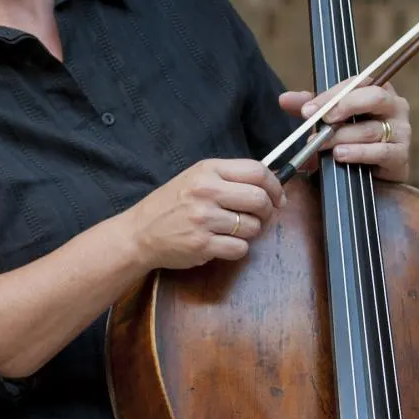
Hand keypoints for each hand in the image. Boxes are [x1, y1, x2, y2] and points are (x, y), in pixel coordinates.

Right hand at [123, 158, 286, 268]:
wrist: (140, 232)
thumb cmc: (171, 205)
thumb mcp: (196, 178)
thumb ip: (229, 178)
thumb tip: (270, 186)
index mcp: (208, 170)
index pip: (257, 171)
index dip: (275, 186)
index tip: (278, 197)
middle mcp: (206, 191)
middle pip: (260, 199)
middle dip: (268, 211)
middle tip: (261, 217)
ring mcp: (204, 218)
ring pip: (253, 226)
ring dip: (251, 232)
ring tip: (233, 230)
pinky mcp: (203, 244)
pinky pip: (240, 248)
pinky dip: (237, 248)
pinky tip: (223, 243)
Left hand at [279, 81, 411, 181]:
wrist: (368, 176)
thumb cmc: (351, 140)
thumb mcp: (329, 121)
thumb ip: (311, 108)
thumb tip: (284, 99)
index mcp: (378, 90)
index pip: (357, 83)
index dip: (332, 95)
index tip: (308, 110)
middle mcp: (395, 106)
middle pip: (374, 97)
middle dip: (345, 106)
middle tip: (323, 120)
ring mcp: (402, 131)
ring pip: (371, 129)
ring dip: (343, 137)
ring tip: (324, 146)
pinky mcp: (401, 156)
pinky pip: (381, 152)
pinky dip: (359, 153)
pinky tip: (341, 155)